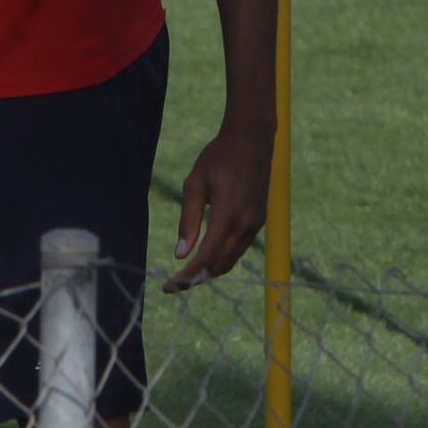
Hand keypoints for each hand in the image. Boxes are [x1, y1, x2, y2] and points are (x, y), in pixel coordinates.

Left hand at [164, 117, 273, 292]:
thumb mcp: (195, 183)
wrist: (251, 140)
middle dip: (196, 278)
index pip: (206, 258)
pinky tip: (206, 255)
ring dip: (210, 270)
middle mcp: (246, 225)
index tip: (168, 287)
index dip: (187, 277)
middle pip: (219, 265)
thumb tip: (180, 254)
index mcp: (228, 216)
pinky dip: (222, 257)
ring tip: (186, 273)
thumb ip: (188, 220)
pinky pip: (239, 249)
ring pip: (231, 260)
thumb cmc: (218, 158)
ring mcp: (256, 224)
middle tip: (173, 284)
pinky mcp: (259, 221)